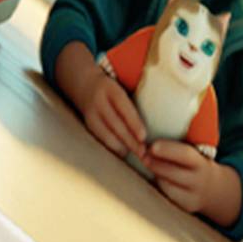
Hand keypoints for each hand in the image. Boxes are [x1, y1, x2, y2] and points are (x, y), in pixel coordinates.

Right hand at [50, 40, 150, 162]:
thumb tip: (157, 121)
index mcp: (111, 90)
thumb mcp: (123, 87)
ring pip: (107, 134)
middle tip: (144, 153)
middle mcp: (99, 102)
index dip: (134, 123)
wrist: (85, 85)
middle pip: (116, 124)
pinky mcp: (88, 125)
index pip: (124, 108)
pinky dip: (113, 147)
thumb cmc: (114, 89)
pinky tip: (124, 153)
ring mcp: (91, 114)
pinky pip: (101, 138)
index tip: (144, 137)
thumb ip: (135, 101)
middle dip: (130, 141)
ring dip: (122, 147)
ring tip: (136, 155)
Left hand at [144, 140, 242, 227]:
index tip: (152, 145)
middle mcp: (199, 181)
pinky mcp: (184, 208)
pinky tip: (151, 177)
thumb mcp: (197, 152)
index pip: (186, 155)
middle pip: (172, 173)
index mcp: (203, 163)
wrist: (215, 190)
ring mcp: (192, 197)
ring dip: (153, 174)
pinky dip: (156, 186)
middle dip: (154, 163)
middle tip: (140, 153)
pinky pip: (166, 197)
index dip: (169, 150)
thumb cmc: (197, 164)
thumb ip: (181, 144)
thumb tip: (159, 119)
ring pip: (165, 186)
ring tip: (144, 162)